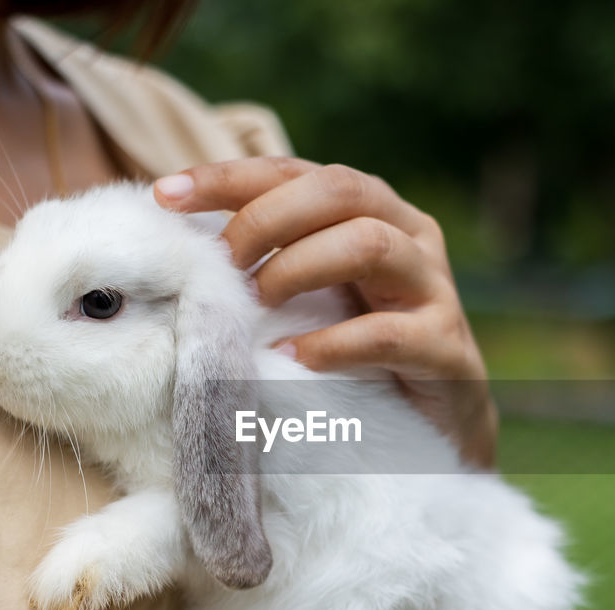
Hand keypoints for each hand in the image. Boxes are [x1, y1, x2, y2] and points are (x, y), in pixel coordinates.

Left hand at [155, 158, 498, 467]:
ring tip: (258, 304)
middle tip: (224, 265)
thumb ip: (266, 265)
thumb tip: (177, 246)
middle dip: (267, 219)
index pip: (297, 172)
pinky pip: (390, 334)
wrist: (435, 432)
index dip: (231, 177)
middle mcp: (411, 235)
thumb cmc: (358, 356)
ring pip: (371, 245)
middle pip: (340, 191)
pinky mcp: (447, 349)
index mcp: (373, 211)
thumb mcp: (310, 299)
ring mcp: (436, 289)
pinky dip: (333, 344)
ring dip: (300, 268)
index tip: (166, 194)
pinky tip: (293, 358)